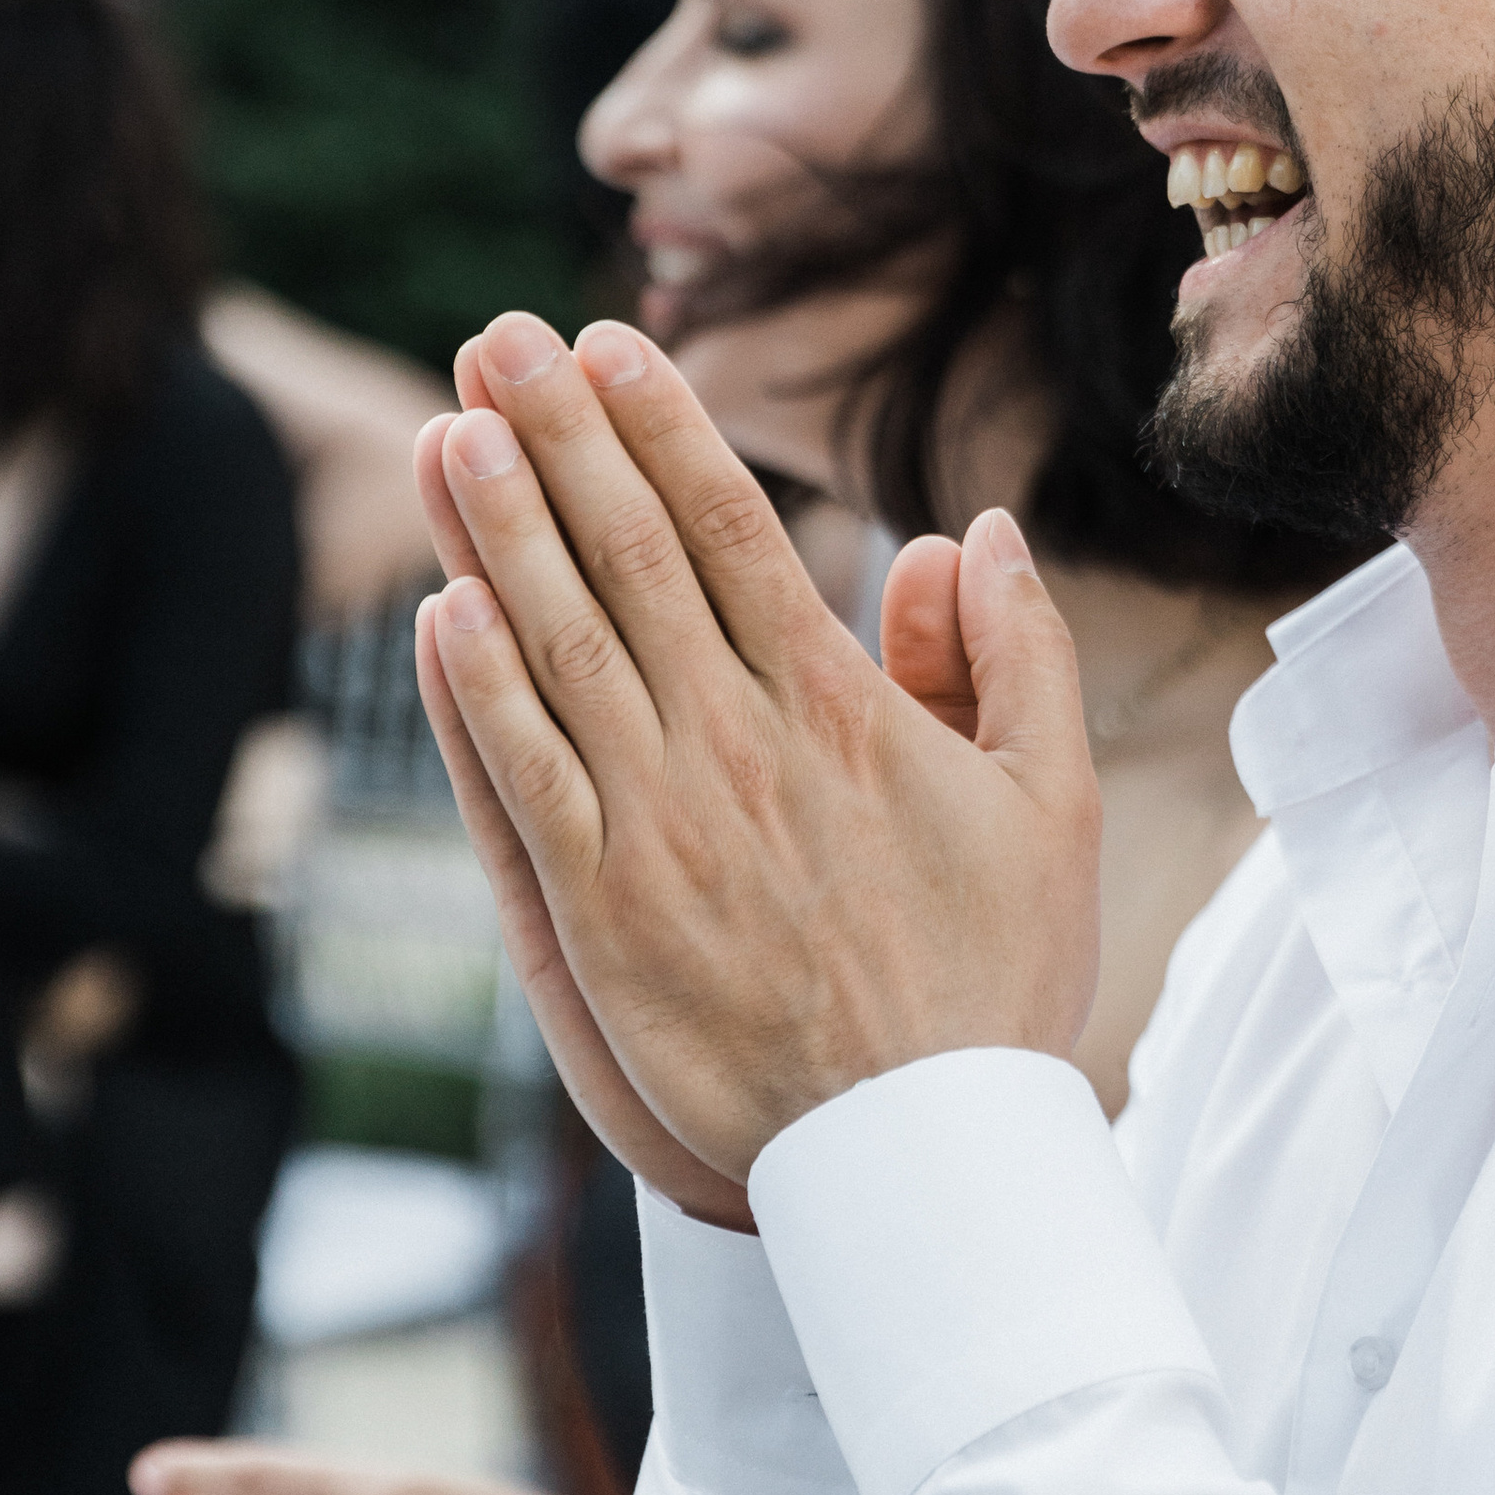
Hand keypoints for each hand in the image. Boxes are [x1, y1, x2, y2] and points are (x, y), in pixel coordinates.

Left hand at [425, 313, 1100, 1185]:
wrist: (925, 1156)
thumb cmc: (994, 983)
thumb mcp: (1054, 804)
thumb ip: (1013, 658)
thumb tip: (970, 534)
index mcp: (841, 709)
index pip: (731, 531)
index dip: (661, 428)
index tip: (607, 344)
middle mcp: (742, 748)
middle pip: (630, 558)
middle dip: (558, 438)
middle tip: (497, 339)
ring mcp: (664, 830)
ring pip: (563, 648)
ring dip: (500, 532)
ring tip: (447, 428)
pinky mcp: (605, 917)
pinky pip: (526, 782)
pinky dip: (480, 694)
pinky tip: (440, 610)